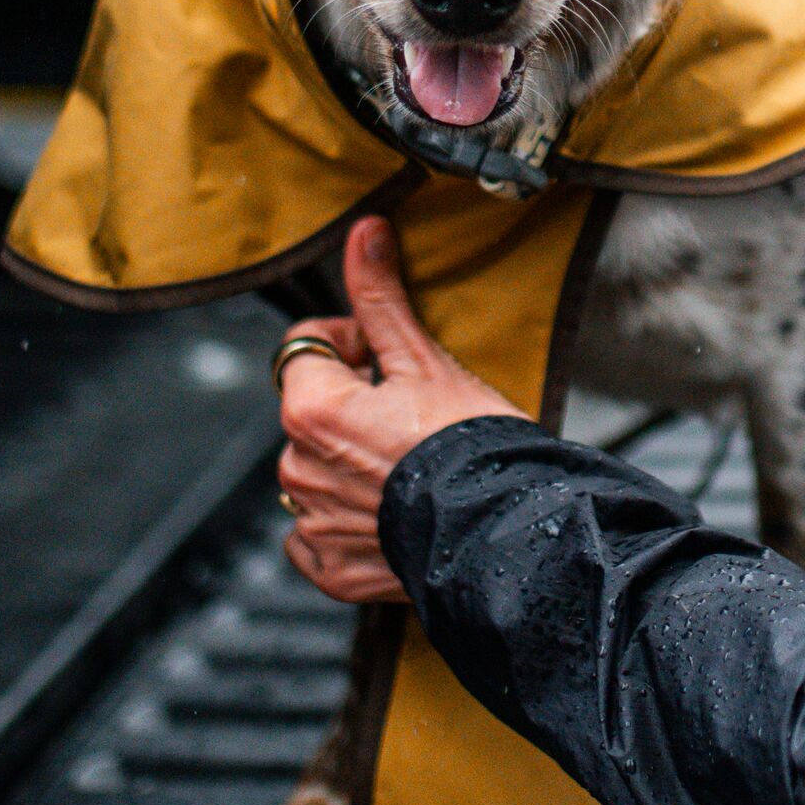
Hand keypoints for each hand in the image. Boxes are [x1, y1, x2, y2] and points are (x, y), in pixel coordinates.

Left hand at [277, 216, 524, 602]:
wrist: (507, 536)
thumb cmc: (473, 447)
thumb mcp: (426, 360)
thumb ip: (381, 296)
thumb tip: (364, 233)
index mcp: (310, 409)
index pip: (307, 348)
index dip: (350, 346)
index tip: (388, 360)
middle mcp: (297, 469)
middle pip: (312, 412)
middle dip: (350, 407)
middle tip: (410, 416)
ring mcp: (313, 525)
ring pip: (317, 472)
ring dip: (349, 464)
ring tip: (409, 466)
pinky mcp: (333, 571)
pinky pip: (320, 536)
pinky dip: (349, 523)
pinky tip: (393, 513)